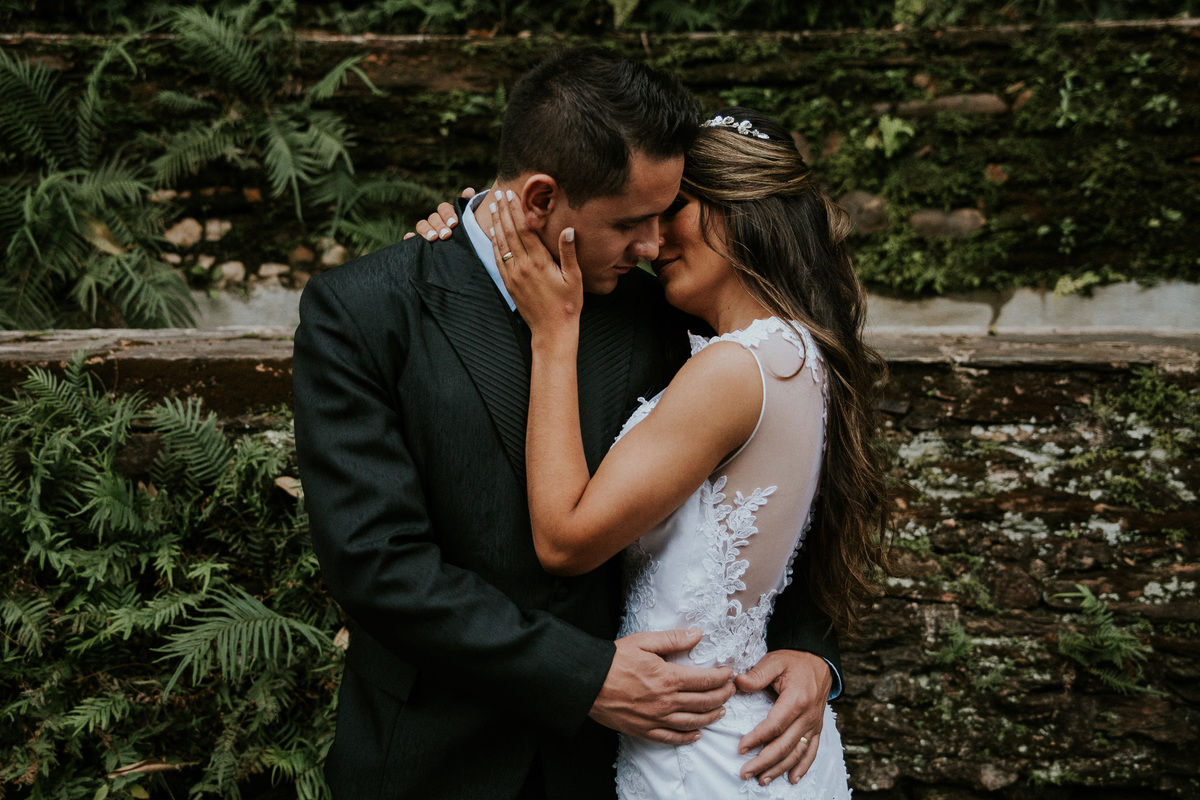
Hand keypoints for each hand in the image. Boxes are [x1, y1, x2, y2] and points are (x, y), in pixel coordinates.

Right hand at [402, 187, 474, 240]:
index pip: (444, 208)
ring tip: (433, 238)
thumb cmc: (470, 235)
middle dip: (439, 225)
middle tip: (446, 235)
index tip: (454, 224)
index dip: (448, 214)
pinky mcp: (421, 245)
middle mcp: (437, 222)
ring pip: (422, 225)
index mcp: (448, 215)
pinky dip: (409, 237)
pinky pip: (411, 239)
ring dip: (426, 230)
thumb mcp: (471, 221)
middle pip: (433, 218)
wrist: (465, 258)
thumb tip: (468, 190)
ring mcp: (428, 233)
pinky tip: (409, 236)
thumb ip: (469, 206)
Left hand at [489, 189, 582, 335]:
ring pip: (502, 243)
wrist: (552, 330)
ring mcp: (514, 275)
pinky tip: (493, 233)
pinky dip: (494, 243)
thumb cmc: (568, 304)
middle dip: (504, 211)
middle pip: (510, 232)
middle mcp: (523, 266)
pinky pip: (498, 259)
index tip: (512, 195)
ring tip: (494, 207)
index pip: (525, 229)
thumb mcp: (574, 278)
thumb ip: (568, 253)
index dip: (517, 210)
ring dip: (497, 223)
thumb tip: (568, 229)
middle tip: (499, 194)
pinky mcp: (509, 283)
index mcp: (540, 262)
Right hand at [590, 628, 734, 743]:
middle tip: (731, 691)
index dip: (722, 677)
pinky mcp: (644, 730)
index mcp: (668, 678)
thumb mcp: (643, 642)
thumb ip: (673, 639)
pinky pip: (671, 738)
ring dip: (711, 717)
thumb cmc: (613, 660)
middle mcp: (666, 701)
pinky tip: (696, 734)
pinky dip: (687, 738)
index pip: (705, 680)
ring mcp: (656, 718)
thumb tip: (697, 634)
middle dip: (722, 696)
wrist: (587, 682)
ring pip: (693, 721)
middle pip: (704, 702)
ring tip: (721, 711)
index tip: (729, 674)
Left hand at [735, 650, 831, 785]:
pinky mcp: (816, 728)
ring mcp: (813, 724)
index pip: (775, 725)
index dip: (758, 738)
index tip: (741, 748)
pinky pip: (811, 751)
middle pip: (785, 745)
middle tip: (745, 772)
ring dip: (780, 769)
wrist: (819, 660)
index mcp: (797, 699)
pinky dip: (803, 767)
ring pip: (797, 753)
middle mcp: (808, 716)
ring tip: (762, 780)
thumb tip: (737, 682)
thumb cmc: (793, 661)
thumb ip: (757, 674)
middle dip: (764, 762)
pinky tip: (792, 778)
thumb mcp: (774, 661)